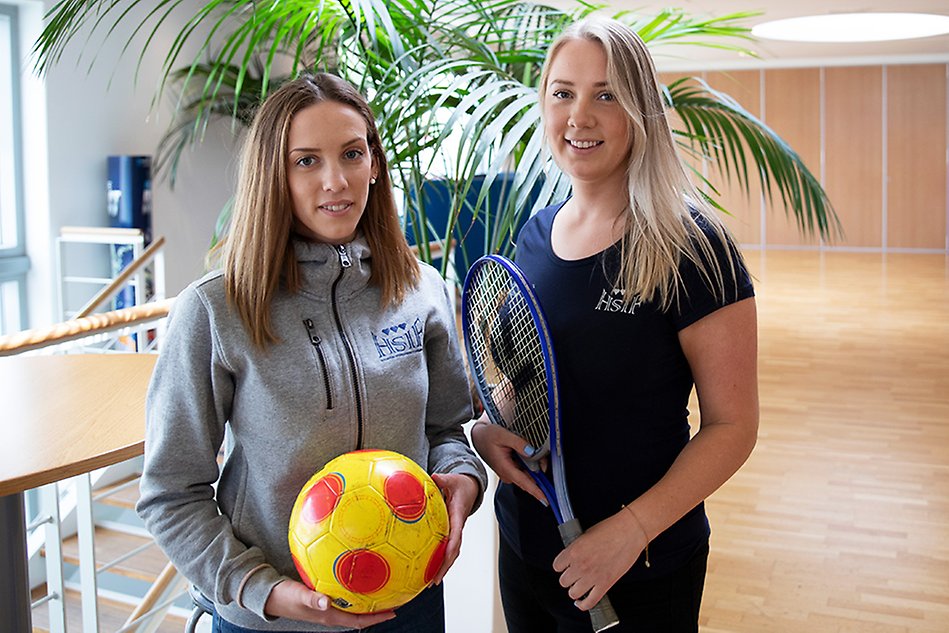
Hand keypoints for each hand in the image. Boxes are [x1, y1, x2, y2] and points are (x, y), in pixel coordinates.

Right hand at [264, 579, 395, 625]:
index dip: (377, 618)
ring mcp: (328, 605)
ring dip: (367, 598)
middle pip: (360, 613)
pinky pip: (344, 594)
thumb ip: (313, 599)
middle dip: (377, 608)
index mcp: (330, 616)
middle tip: (395, 596)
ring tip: (383, 585)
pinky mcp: (323, 596)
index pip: (359, 620)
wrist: (270, 594)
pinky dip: (354, 588)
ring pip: (353, 604)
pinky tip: (359, 575)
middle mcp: (332, 612)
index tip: (394, 612)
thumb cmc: (285, 596)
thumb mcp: (299, 595)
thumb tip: (326, 602)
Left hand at [429, 472, 478, 583]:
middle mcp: (458, 527)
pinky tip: (428, 570)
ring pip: (451, 553)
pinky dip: (440, 561)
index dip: (450, 548)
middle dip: (445, 566)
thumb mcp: (452, 480)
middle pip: (454, 551)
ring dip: (443, 567)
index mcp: (458, 516)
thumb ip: (443, 480)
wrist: (469, 488)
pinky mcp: (451, 533)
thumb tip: (434, 477)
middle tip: (434, 580)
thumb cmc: (460, 485)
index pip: (456, 535)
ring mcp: (455, 532)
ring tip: (431, 582)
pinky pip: (446, 549)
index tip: (445, 559)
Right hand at [470, 418, 547, 504]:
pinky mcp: (510, 471)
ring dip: (536, 468)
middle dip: (541, 475)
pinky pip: (524, 472)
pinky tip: (532, 457)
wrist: (479, 437)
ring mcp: (509, 474)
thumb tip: (531, 451)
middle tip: (545, 461)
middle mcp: (507, 474)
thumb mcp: (503, 434)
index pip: (524, 483)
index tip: (546, 500)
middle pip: (529, 480)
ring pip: (528, 476)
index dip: (536, 492)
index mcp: (505, 468)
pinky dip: (531, 466)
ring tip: (539, 456)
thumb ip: (518, 443)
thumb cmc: (488, 436)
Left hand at [552, 510, 645, 610]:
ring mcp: (592, 577)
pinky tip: (581, 602)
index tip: (565, 566)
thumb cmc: (611, 529)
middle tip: (574, 574)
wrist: (630, 532)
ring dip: (575, 590)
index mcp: (574, 551)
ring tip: (579, 585)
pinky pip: (589, 602)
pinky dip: (583, 605)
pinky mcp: (605, 584)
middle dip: (568, 578)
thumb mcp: (586, 534)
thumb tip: (572, 557)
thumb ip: (577, 548)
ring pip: (573, 593)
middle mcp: (580, 565)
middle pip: (563, 581)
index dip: (561, 566)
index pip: (557, 566)